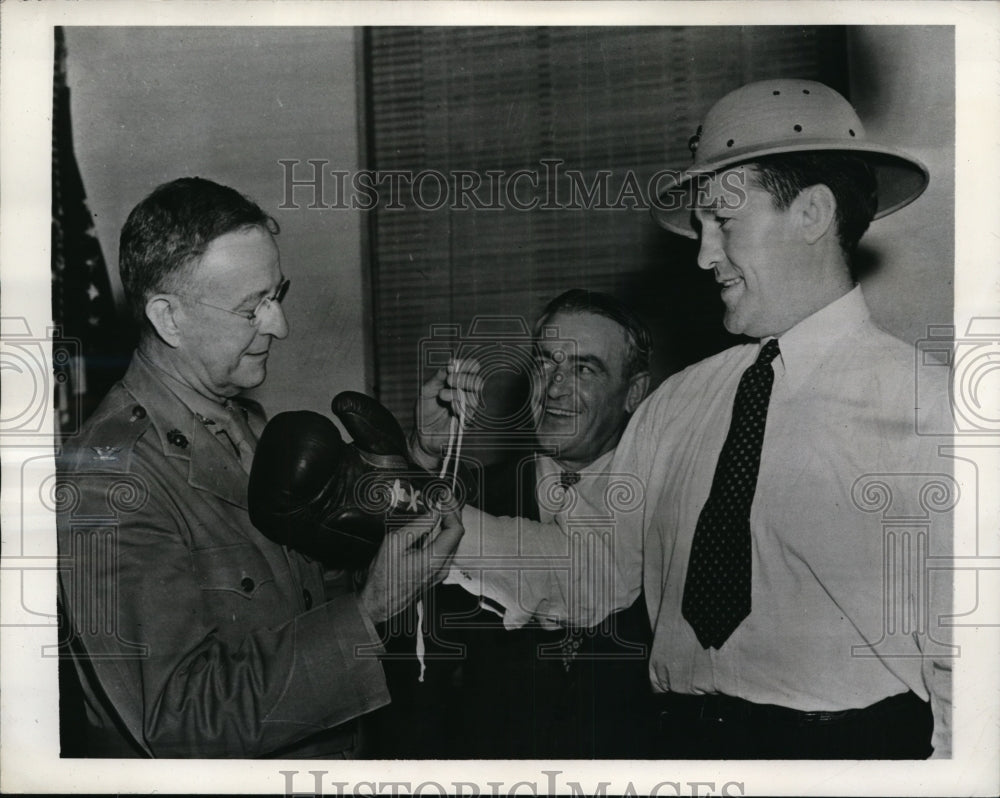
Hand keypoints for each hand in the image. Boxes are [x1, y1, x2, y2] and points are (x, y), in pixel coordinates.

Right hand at [359, 509, 463, 623]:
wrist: (379, 602)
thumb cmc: (383, 576)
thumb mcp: (394, 543)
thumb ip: (418, 526)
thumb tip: (434, 513)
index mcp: (434, 560)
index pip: (455, 530)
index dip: (452, 510)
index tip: (444, 498)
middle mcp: (442, 568)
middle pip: (457, 535)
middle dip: (452, 513)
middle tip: (443, 498)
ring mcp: (440, 573)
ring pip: (453, 542)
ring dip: (448, 523)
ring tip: (439, 508)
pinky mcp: (436, 574)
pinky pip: (446, 550)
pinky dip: (443, 534)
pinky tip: (433, 526)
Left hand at [410, 358, 481, 469]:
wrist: (421, 434)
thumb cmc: (425, 411)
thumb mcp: (426, 391)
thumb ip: (437, 378)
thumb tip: (449, 365)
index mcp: (457, 385)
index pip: (471, 371)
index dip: (467, 365)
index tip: (453, 365)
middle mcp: (465, 395)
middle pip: (476, 383)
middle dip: (463, 379)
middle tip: (449, 380)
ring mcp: (467, 410)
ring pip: (474, 398)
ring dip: (458, 393)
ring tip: (442, 395)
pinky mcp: (465, 423)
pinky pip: (470, 414)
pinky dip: (460, 407)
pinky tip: (451, 407)